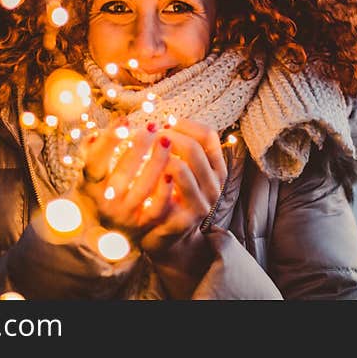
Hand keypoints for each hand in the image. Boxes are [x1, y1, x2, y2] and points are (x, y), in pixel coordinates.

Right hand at [77, 118, 173, 238]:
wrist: (102, 228)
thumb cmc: (97, 188)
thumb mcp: (90, 170)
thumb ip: (91, 150)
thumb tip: (95, 134)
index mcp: (90, 185)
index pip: (96, 160)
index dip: (109, 140)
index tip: (125, 119)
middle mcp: (106, 202)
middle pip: (123, 173)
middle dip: (139, 147)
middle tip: (151, 126)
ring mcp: (126, 214)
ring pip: (144, 188)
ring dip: (157, 162)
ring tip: (166, 140)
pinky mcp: (144, 224)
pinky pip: (158, 207)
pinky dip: (166, 189)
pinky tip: (173, 167)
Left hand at [140, 118, 226, 258]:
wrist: (165, 236)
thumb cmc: (170, 194)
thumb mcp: (182, 167)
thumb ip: (179, 146)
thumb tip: (162, 121)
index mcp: (216, 168)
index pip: (208, 135)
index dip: (185, 125)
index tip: (165, 124)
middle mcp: (214, 185)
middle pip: (193, 149)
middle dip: (168, 138)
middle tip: (148, 136)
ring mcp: (202, 204)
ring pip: (181, 168)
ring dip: (158, 157)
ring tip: (142, 153)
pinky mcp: (185, 219)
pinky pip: (168, 193)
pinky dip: (153, 178)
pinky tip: (140, 173)